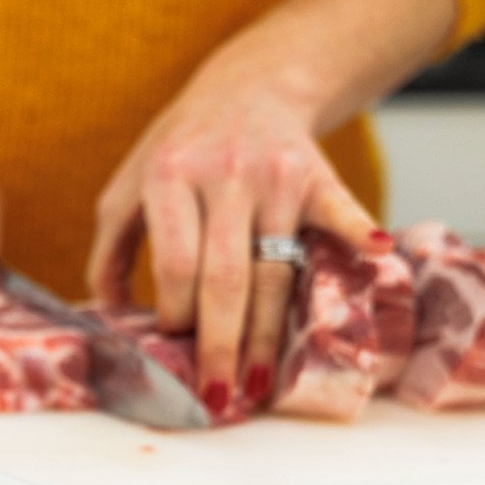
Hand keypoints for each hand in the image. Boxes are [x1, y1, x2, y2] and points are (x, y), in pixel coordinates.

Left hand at [87, 35, 392, 414]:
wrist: (248, 87)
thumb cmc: (180, 150)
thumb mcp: (129, 186)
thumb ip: (110, 248)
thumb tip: (112, 316)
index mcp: (169, 175)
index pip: (176, 264)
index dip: (175, 314)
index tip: (175, 342)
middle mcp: (223, 174)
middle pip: (226, 278)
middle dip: (221, 346)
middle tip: (218, 396)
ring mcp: (275, 176)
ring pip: (275, 270)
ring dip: (268, 334)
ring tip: (258, 382)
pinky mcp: (318, 176)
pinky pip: (339, 211)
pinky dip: (358, 232)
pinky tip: (374, 256)